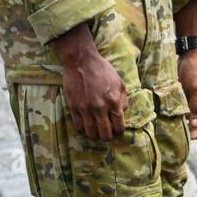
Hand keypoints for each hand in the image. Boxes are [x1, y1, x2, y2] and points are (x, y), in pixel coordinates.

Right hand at [54, 23, 127, 140]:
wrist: (81, 61)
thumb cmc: (102, 69)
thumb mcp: (120, 82)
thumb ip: (123, 99)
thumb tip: (123, 112)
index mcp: (114, 101)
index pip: (119, 126)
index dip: (119, 131)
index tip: (117, 129)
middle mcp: (100, 108)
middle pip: (105, 134)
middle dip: (107, 136)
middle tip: (106, 133)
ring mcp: (86, 109)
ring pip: (91, 133)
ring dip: (94, 135)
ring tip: (95, 131)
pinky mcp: (74, 107)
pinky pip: (78, 126)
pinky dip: (82, 129)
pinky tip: (85, 125)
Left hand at [178, 49, 196, 139]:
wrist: (190, 55)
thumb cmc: (195, 69)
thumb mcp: (195, 87)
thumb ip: (195, 106)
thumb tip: (193, 125)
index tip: (191, 136)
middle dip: (195, 130)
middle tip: (182, 135)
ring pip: (196, 118)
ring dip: (189, 124)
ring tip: (178, 129)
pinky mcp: (191, 98)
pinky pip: (189, 111)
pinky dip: (184, 117)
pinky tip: (175, 119)